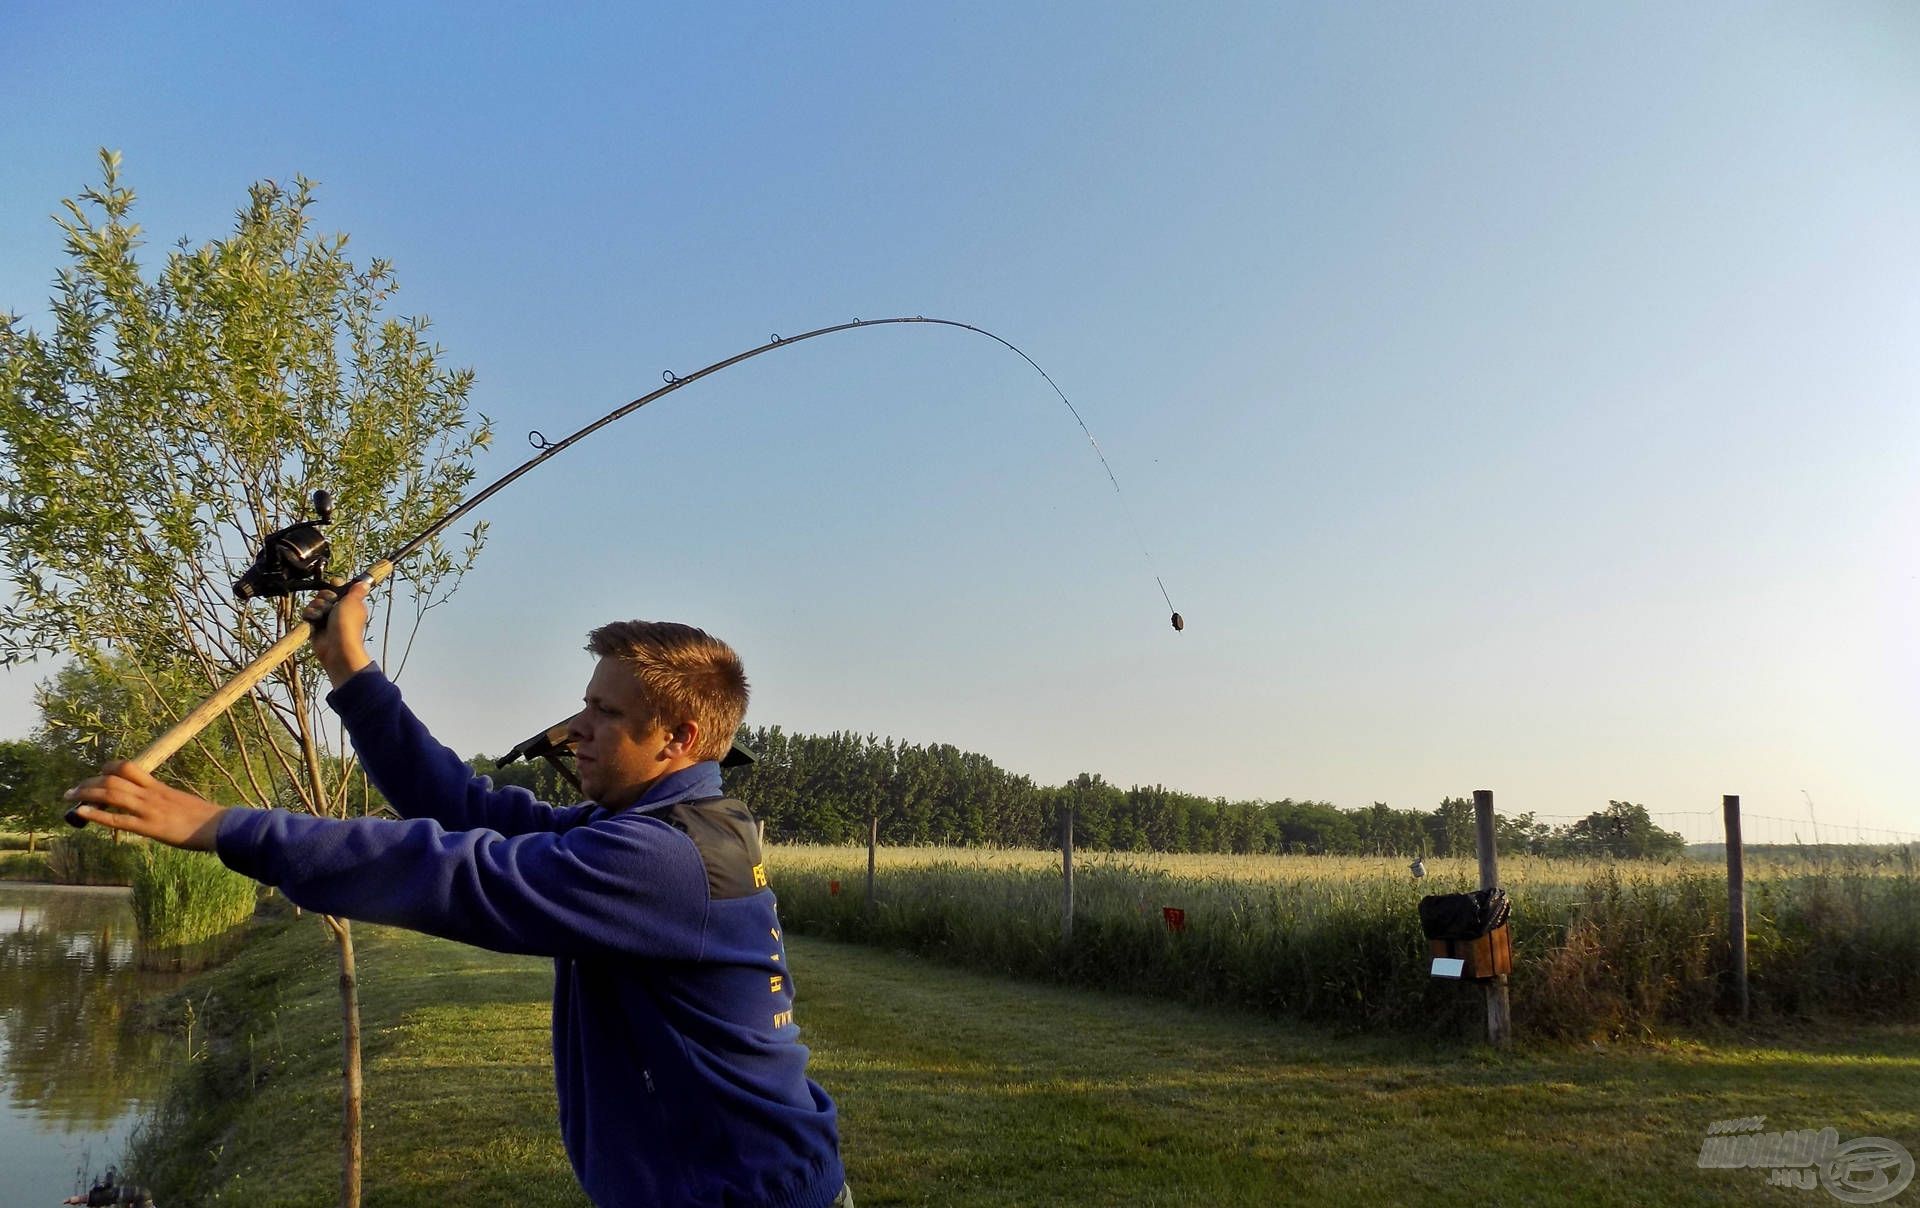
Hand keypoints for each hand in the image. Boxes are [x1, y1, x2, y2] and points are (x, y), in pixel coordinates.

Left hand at [64, 761, 226, 850]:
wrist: (220, 826)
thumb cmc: (206, 818)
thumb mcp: (182, 802)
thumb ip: (164, 801)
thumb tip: (155, 806)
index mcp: (159, 787)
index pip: (128, 768)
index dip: (108, 768)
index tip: (98, 774)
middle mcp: (150, 794)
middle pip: (113, 779)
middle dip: (88, 782)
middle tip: (72, 789)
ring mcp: (148, 809)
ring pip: (110, 794)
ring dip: (86, 793)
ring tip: (69, 796)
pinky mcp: (148, 827)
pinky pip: (116, 818)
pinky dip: (96, 815)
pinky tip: (82, 813)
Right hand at [303, 577, 372, 687]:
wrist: (337, 647)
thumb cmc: (348, 623)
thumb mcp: (354, 601)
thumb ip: (356, 590)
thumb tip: (364, 582)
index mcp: (350, 603)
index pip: (338, 588)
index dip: (335, 586)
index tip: (335, 586)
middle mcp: (338, 610)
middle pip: (324, 594)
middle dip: (325, 596)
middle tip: (330, 604)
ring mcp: (326, 618)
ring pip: (315, 603)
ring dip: (317, 606)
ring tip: (323, 615)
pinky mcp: (315, 626)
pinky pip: (308, 613)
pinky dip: (310, 614)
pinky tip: (315, 619)